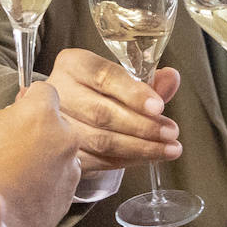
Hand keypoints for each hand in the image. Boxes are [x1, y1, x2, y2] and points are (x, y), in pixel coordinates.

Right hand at [0, 81, 81, 226]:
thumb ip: (4, 117)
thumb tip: (13, 117)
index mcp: (41, 114)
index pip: (45, 90)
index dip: (30, 99)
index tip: (23, 106)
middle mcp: (64, 137)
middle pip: (56, 123)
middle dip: (40, 130)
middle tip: (15, 145)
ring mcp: (71, 167)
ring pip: (61, 152)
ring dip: (47, 157)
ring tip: (19, 174)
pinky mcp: (71, 194)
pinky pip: (62, 178)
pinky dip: (49, 181)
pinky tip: (26, 191)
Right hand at [43, 48, 181, 170]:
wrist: (68, 112)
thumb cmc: (97, 91)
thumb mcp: (120, 78)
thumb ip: (146, 80)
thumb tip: (171, 79)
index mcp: (73, 65)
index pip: (103, 76)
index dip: (133, 93)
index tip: (158, 107)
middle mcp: (58, 92)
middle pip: (102, 112)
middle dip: (142, 126)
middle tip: (170, 132)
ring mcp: (55, 125)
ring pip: (100, 140)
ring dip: (139, 147)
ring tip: (167, 148)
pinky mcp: (60, 152)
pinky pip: (97, 161)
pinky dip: (126, 161)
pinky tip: (146, 158)